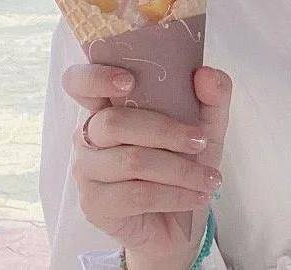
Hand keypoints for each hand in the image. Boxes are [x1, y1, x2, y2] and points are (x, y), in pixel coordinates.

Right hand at [63, 65, 231, 269]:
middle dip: (165, 131)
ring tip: (209, 178)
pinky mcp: (94, 204)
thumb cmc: (184, 161)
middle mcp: (88, 135)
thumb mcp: (206, 125)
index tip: (129, 82)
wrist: (181, 217)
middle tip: (200, 141)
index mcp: (106, 107)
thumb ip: (212, 96)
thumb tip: (205, 73)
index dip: (95, 78)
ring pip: (132, 160)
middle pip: (114, 123)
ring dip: (180, 169)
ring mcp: (86, 170)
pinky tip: (196, 196)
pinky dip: (175, 195)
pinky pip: (137, 195)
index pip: (78, 83)